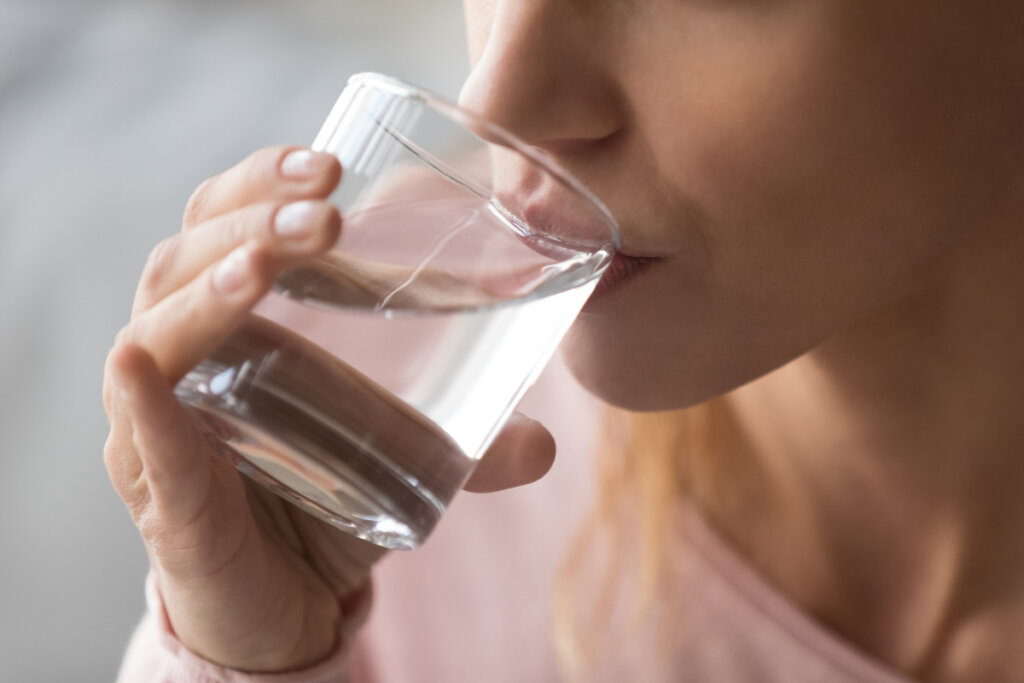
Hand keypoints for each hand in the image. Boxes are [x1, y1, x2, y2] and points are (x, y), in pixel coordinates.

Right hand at [102, 146, 555, 671]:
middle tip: (324, 204)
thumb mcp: (401, 454)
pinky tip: (144, 366)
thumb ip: (469, 445)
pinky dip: (143, 401)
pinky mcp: (163, 496)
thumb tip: (546, 445)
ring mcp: (159, 425)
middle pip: (186, 256)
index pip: (224, 221)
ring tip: (267, 263)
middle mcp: (182, 358)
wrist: (282, 603)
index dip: (264, 181)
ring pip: (156, 330)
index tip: (332, 164)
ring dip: (209, 286)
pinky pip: (142, 439)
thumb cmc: (324, 498)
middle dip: (252, 218)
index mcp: (232, 321)